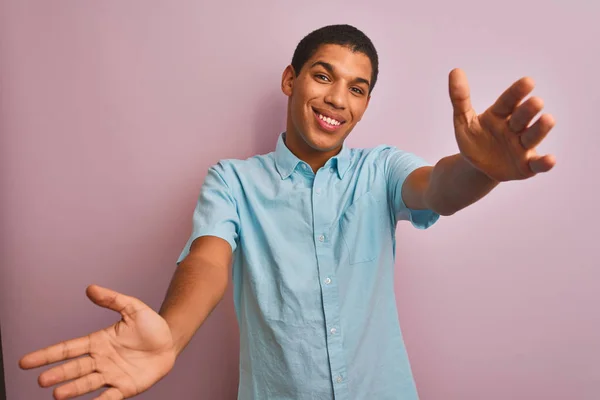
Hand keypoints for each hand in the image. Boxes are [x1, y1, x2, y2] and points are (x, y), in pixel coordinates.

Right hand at [19, 285, 175, 399]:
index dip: (47, 355)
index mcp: (98, 342)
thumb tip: (90, 288)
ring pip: (87, 383)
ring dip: (73, 389)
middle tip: (42, 381)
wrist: (170, 341)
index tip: (25, 362)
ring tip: (58, 394)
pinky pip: (110, 397)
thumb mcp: (133, 308)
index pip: (68, 349)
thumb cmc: (150, 325)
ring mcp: (111, 375)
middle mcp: (100, 361)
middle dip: (58, 374)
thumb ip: (112, 299)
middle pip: (74, 368)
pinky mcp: (125, 388)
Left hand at [448, 68, 555, 181]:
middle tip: (536, 102)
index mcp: (500, 114)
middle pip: (522, 117)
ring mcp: (522, 146)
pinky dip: (544, 162)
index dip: (517, 92)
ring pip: (533, 136)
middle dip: (528, 110)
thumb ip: (460, 98)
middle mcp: (515, 128)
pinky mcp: (526, 165)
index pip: (508, 101)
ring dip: (540, 129)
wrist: (477, 166)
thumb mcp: (464, 120)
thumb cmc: (474, 139)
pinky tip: (550, 159)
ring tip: (548, 119)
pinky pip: (537, 164)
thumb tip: (454, 70)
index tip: (528, 82)